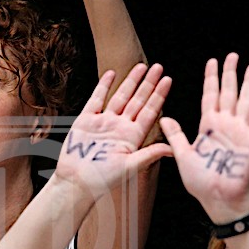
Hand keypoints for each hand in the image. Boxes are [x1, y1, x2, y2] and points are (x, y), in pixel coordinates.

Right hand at [53, 63, 170, 197]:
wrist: (75, 183)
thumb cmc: (103, 180)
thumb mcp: (129, 167)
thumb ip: (149, 155)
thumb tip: (173, 149)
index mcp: (133, 137)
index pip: (150, 111)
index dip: (159, 95)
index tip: (168, 80)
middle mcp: (120, 127)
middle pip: (138, 100)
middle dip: (148, 83)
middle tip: (158, 67)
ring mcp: (104, 122)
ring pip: (120, 96)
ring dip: (130, 81)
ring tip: (141, 66)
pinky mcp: (86, 120)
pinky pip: (97, 99)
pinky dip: (103, 86)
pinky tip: (111, 73)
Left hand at [159, 53, 248, 222]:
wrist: (219, 199)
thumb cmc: (200, 181)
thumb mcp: (182, 155)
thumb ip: (176, 134)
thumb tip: (165, 117)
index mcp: (207, 126)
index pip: (210, 95)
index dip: (211, 78)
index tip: (212, 61)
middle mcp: (225, 124)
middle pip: (228, 92)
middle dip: (230, 73)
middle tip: (233, 55)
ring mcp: (240, 130)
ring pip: (245, 100)